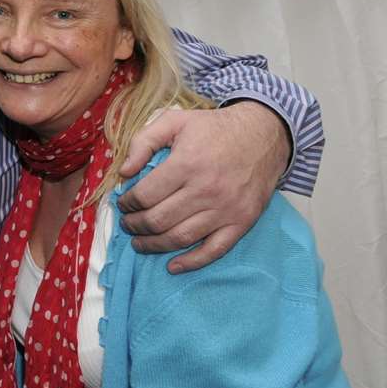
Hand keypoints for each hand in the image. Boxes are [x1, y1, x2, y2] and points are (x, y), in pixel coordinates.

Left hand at [115, 102, 289, 272]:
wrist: (263, 134)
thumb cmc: (214, 128)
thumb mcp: (174, 121)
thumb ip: (143, 141)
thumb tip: (124, 172)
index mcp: (186, 164)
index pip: (145, 195)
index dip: (127, 203)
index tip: (123, 203)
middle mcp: (206, 190)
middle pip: (158, 220)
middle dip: (135, 226)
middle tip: (127, 224)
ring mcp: (226, 209)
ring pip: (181, 238)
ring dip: (154, 245)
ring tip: (140, 243)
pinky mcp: (242, 222)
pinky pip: (214, 250)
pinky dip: (192, 262)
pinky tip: (172, 266)